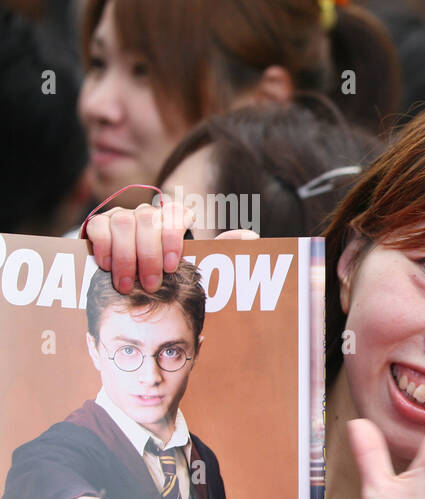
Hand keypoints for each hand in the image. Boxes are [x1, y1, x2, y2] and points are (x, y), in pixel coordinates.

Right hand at [84, 200, 256, 293]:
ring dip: (126, 257)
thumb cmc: (168, 277)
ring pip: (123, 223)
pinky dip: (104, 247)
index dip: (173, 236)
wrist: (130, 286)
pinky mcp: (98, 224)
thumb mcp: (195, 267)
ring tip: (127, 286)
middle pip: (147, 218)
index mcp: (172, 219)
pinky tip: (108, 267)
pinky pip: (98, 227)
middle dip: (149, 254)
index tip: (173, 266)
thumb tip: (251, 236)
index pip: (175, 212)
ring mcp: (121, 217)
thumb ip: (222, 250)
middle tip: (152, 285)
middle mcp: (147, 213)